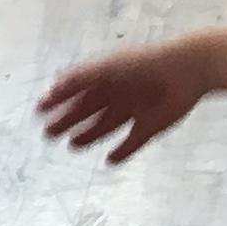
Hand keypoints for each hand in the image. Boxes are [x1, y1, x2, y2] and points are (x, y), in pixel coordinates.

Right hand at [40, 38, 210, 163]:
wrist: (187, 70)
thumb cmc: (143, 65)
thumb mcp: (107, 68)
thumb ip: (79, 78)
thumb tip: (52, 87)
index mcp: (109, 76)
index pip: (79, 89)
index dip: (59, 99)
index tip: (39, 110)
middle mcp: (120, 93)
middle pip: (89, 109)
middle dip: (69, 120)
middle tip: (48, 133)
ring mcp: (136, 110)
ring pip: (107, 125)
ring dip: (89, 135)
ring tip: (72, 146)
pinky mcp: (152, 126)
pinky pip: (133, 142)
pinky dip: (122, 151)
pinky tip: (109, 160)